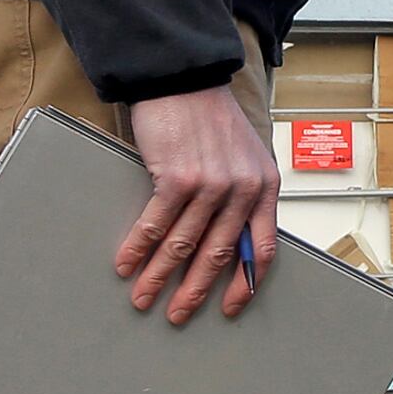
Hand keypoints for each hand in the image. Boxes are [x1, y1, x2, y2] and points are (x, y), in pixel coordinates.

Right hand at [117, 82, 279, 323]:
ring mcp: (212, 184)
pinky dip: (138, 249)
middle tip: (177, 314)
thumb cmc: (210, 117)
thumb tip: (229, 242)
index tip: (229, 308)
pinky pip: (156, 225)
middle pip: (219, 255)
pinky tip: (126, 265)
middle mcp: (244, 189)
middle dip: (195, 291)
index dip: (245, 283)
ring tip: (144, 298)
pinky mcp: (178, 177)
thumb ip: (242, 195)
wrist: (184, 79)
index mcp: (266, 186)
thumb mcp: (244, 156)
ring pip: (184, 246)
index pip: (263, 248)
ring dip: (160, 276)